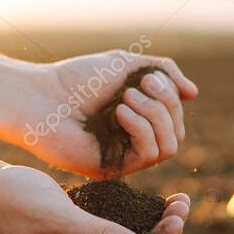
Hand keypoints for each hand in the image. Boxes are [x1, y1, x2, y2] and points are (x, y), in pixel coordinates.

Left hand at [14, 51, 197, 177]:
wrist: (40, 96)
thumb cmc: (77, 79)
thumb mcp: (126, 64)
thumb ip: (163, 72)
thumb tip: (193, 94)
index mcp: (138, 120)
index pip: (175, 117)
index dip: (171, 96)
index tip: (147, 77)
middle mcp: (133, 142)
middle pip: (177, 132)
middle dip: (166, 104)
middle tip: (140, 85)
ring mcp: (124, 157)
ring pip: (169, 146)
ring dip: (155, 116)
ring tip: (126, 98)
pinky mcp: (113, 169)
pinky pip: (149, 155)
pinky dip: (142, 129)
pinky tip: (120, 112)